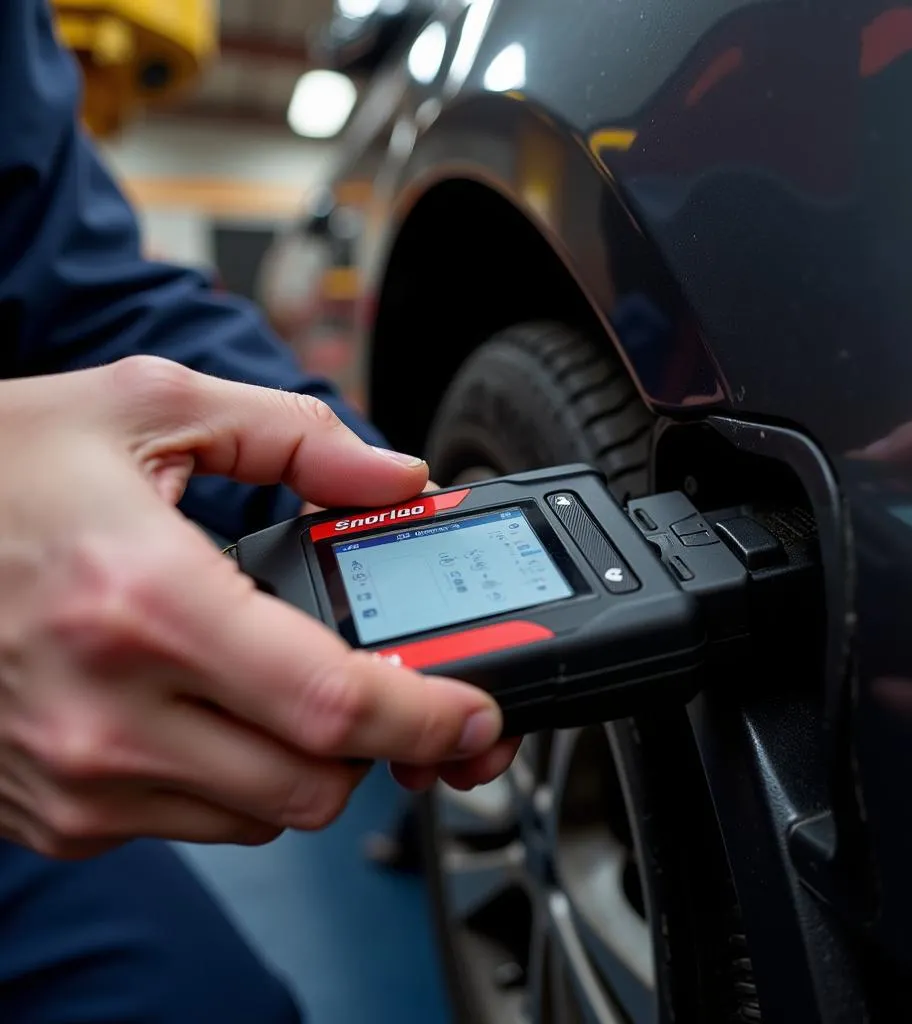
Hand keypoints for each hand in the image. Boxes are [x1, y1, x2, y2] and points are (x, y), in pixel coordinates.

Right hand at [0, 356, 506, 857]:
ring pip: (263, 814)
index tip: (478, 713)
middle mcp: (108, 714)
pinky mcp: (58, 813)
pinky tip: (219, 706)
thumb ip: (296, 436)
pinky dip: (237, 775)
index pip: (333, 702)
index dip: (430, 715)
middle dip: (378, 739)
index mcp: (146, 602)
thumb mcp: (152, 406)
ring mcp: (78, 778)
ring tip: (296, 683)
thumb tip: (397, 479)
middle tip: (397, 688)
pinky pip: (195, 821)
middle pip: (315, 782)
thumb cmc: (0, 466)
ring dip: (308, 757)